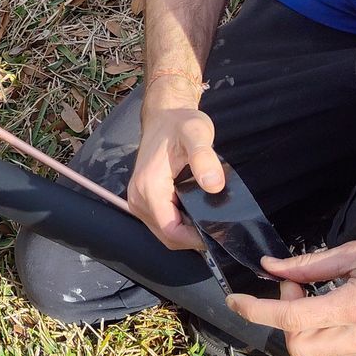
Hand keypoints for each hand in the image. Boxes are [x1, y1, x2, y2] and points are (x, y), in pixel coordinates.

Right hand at [127, 87, 223, 250]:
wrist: (164, 116)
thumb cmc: (179, 123)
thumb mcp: (196, 133)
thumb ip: (204, 158)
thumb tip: (213, 184)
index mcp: (148, 187)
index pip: (171, 232)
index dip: (195, 239)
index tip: (218, 231)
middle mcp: (137, 198)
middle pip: (168, 237)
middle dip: (192, 237)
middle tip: (217, 224)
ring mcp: (137, 201)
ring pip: (165, 233)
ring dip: (186, 232)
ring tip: (207, 217)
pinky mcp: (142, 200)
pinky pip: (162, 223)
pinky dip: (179, 224)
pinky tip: (194, 211)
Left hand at [224, 237, 355, 355]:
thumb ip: (313, 264)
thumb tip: (274, 268)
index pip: (291, 319)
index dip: (256, 310)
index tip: (236, 300)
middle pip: (298, 345)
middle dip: (283, 318)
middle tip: (295, 287)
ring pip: (318, 354)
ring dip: (304, 329)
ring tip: (316, 297)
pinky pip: (341, 354)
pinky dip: (326, 335)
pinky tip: (335, 309)